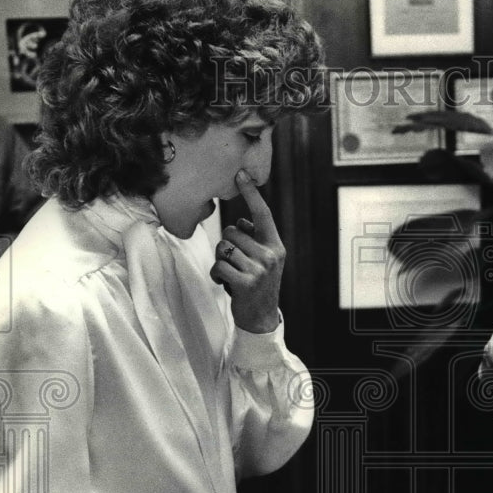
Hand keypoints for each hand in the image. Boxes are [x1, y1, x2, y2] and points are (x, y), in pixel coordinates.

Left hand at [210, 170, 284, 332]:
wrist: (261, 317)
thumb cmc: (258, 284)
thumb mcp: (264, 260)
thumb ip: (255, 239)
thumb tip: (241, 221)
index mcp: (275, 245)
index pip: (263, 214)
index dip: (251, 193)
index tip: (241, 174)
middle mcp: (270, 254)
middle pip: (232, 232)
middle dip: (227, 246)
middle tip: (236, 264)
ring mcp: (259, 269)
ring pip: (223, 248)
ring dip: (220, 261)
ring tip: (232, 275)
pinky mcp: (246, 282)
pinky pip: (219, 266)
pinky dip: (216, 275)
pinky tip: (225, 283)